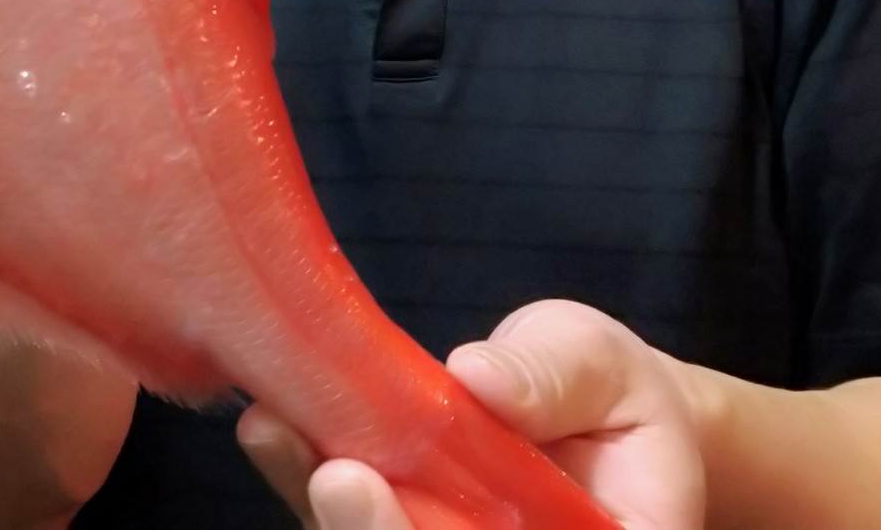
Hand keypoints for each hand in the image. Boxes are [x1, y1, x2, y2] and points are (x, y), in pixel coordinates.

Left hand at [238, 300, 705, 529]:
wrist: (593, 415)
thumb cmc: (609, 394)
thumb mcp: (598, 366)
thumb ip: (551, 378)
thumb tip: (478, 376)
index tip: (371, 488)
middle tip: (331, 474)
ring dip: (319, 506)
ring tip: (275, 431)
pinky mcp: (396, 529)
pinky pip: (343, 520)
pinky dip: (301, 478)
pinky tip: (271, 428)